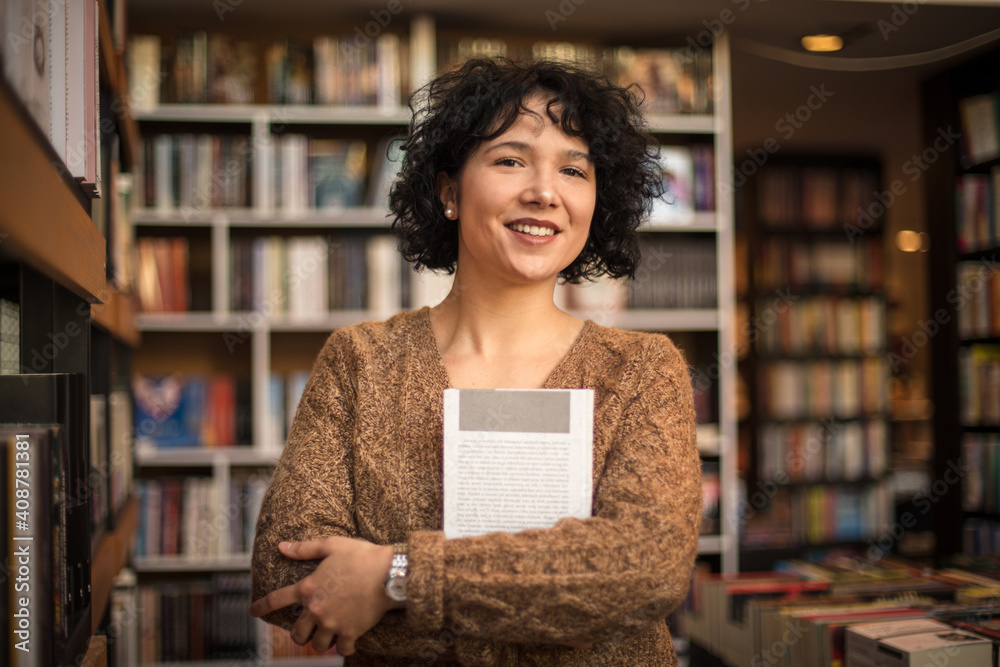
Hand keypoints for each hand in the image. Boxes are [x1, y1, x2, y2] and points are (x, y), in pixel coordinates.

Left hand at [249, 537, 394, 655]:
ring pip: (317, 645)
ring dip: (319, 642)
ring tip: (325, 637)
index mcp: (308, 587)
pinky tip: (346, 643)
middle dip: (298, 634)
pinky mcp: (350, 632)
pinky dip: (343, 648)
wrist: (388, 572)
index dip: (262, 606)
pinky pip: (341, 649)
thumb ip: (305, 549)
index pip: (277, 600)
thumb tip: (282, 547)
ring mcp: (333, 623)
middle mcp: (316, 609)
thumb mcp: (331, 545)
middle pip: (297, 633)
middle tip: (304, 631)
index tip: (253, 611)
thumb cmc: (361, 555)